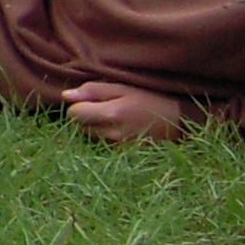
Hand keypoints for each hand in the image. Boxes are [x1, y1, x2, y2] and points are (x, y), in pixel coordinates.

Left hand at [61, 82, 189, 143]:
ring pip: (90, 136)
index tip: (88, 101)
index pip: (74, 114)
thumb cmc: (149, 99)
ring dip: (94, 127)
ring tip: (113, 118)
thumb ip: (93, 91)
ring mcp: (119, 148)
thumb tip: (65, 96)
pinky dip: (105, 137)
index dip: (77, 106)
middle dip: (84, 117)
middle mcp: (113, 134)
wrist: (178, 121)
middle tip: (103, 108)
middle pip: (79, 127)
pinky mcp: (124, 155)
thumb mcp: (122, 88)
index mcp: (112, 113)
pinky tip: (119, 129)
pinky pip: (103, 145)